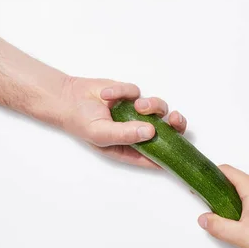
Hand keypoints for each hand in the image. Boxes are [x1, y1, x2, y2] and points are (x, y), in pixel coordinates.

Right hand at [60, 77, 185, 167]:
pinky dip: (124, 91)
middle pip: (168, 131)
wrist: (68, 98)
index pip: (157, 156)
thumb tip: (151, 132)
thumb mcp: (100, 134)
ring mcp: (137, 113)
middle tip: (173, 119)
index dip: (171, 153)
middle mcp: (138, 132)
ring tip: (136, 105)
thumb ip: (125, 134)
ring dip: (151, 105)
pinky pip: (138, 91)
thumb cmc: (81, 122)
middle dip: (175, 125)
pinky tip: (108, 94)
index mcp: (131, 149)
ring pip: (158, 108)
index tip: (179, 147)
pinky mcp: (132, 96)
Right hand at [197, 165, 248, 247]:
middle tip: (206, 203)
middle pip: (233, 180)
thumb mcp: (241, 235)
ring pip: (242, 191)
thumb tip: (204, 219)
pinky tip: (238, 222)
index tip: (198, 184)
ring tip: (222, 216)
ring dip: (229, 200)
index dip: (209, 176)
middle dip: (217, 190)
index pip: (226, 171)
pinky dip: (240, 206)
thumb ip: (218, 226)